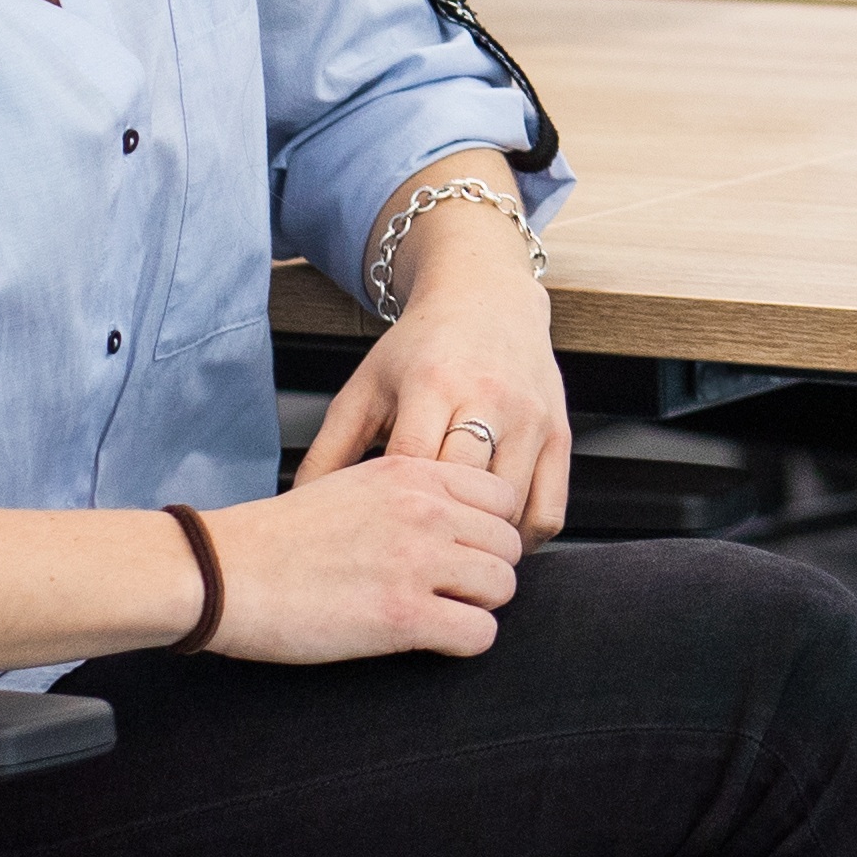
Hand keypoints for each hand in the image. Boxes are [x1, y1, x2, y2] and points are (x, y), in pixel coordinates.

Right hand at [197, 456, 523, 663]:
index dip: (491, 529)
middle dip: (488, 571)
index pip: (503, 496)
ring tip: (444, 613)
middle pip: (509, 544)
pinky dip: (465, 641)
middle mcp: (426, 510)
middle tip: (455, 590)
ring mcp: (417, 562)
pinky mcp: (404, 616)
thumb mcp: (356, 483)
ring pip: (503, 587)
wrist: (226, 572)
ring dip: (479, 606)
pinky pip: (479, 633)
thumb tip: (455, 517)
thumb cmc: (279, 536)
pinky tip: (433, 638)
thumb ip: (411, 492)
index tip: (469, 550)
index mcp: (414, 472)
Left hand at [299, 185, 569, 538]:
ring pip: (510, 508)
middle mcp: (490, 398)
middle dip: (436, 532)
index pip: (412, 466)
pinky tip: (493, 532)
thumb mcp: (366, 388)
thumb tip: (295, 511)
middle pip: (465, 491)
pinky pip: (548, 509)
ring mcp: (531, 417)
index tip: (374, 540)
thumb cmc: (420, 350)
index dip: (392, 513)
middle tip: (411, 559)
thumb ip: (329, 451)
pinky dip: (522, 535)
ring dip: (481, 539)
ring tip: (451, 550)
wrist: (487, 297)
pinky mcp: (561, 433)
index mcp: (433, 383)